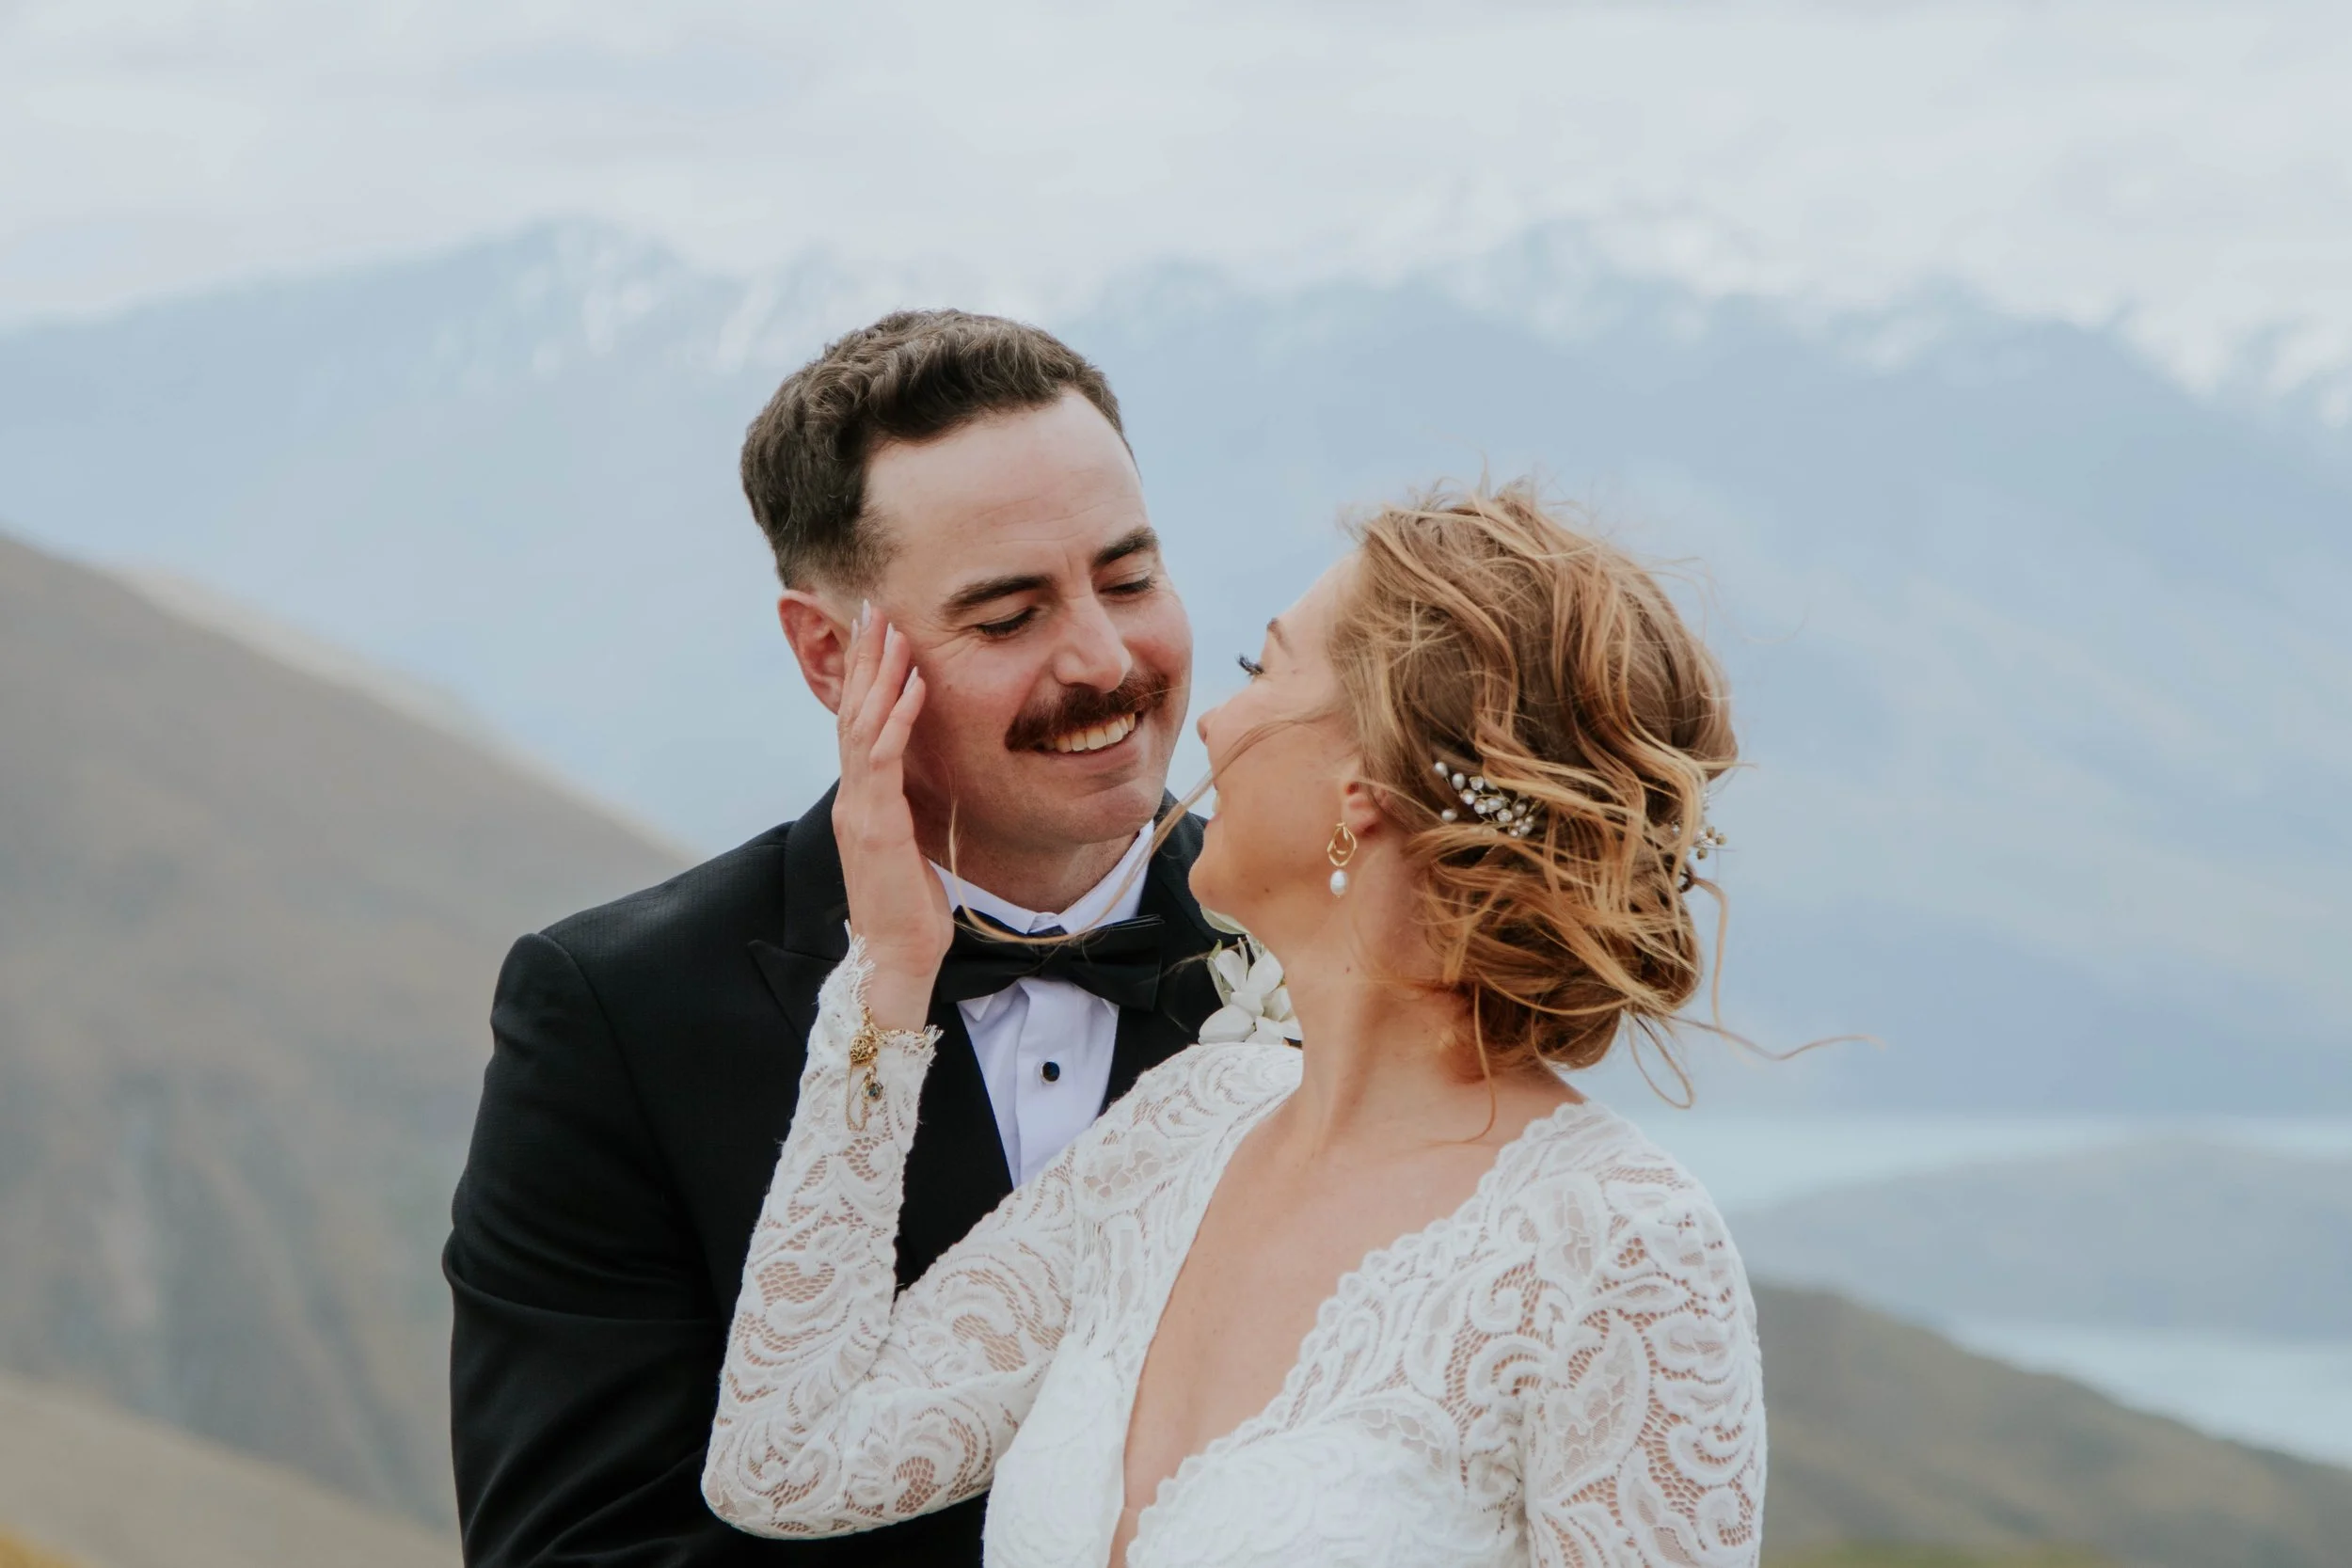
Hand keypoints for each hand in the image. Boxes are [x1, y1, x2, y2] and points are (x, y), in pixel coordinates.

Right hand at [832, 605, 952, 1030]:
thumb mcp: (907, 845)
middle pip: (853, 712)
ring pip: (864, 726)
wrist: (895, 958)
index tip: (878, 632)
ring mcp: (860, 809)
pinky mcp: (876, 826)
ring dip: (880, 674)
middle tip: (873, 607)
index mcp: (861, 800)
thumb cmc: (907, 909)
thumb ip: (904, 808)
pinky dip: (899, 718)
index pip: (858, 724)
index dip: (866, 676)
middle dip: (865, 658)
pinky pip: (884, 760)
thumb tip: (917, 780)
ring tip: (891, 629)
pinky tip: (913, 685)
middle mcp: (853, 797)